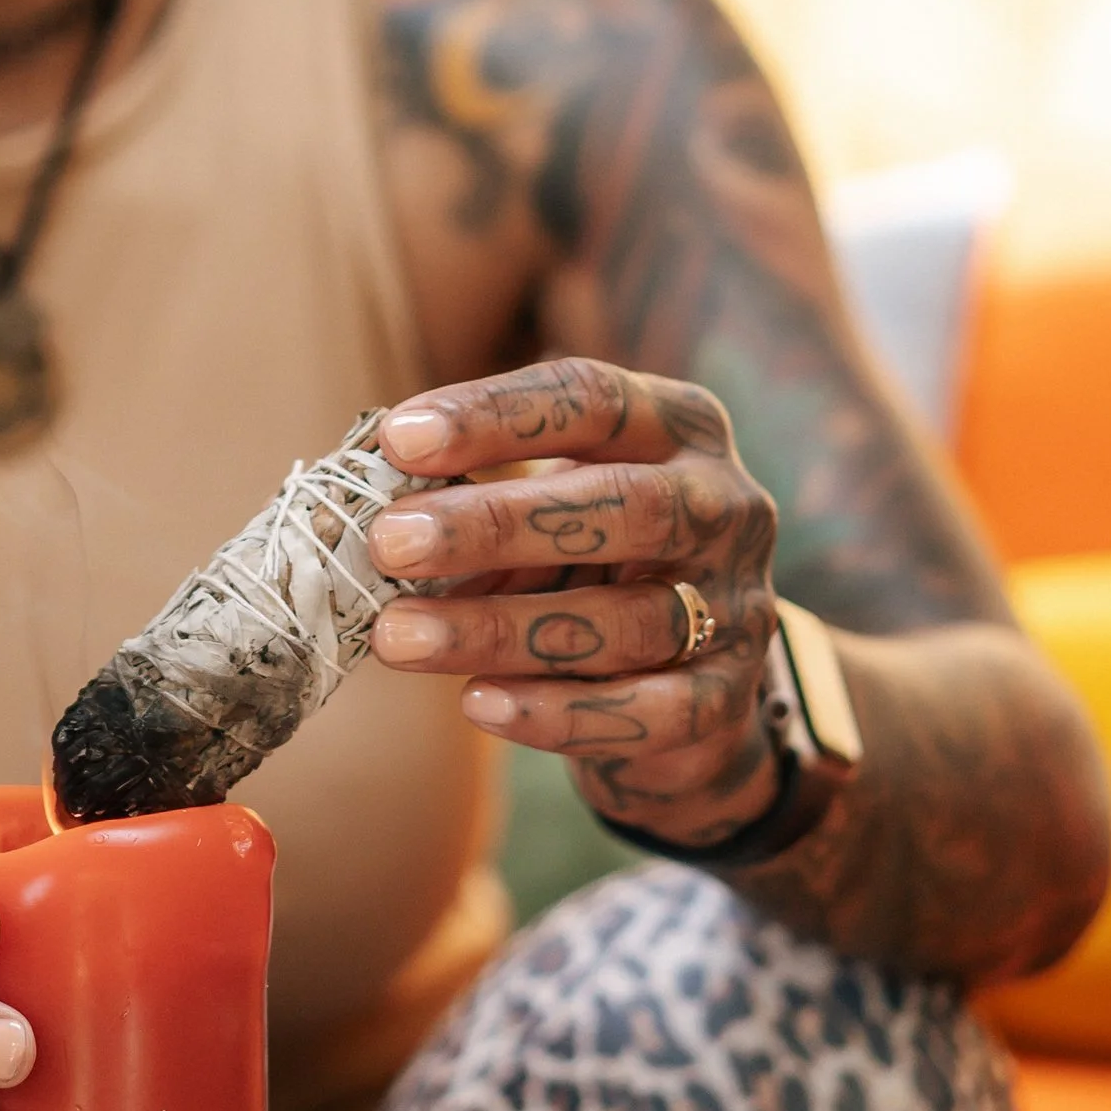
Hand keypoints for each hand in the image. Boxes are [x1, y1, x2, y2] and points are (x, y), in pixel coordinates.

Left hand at [365, 357, 782, 848]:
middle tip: (389, 542)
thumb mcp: (542, 510)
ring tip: (397, 636)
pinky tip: (477, 704)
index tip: (398, 440)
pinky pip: (647, 712)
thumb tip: (371, 511)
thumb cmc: (586, 563)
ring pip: (626, 619)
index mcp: (678, 426)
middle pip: (625, 504)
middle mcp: (726, 506)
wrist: (682, 690)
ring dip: (499, 628)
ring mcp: (739, 606)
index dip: (494, 416)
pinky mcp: (728, 701)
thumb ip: (476, 498)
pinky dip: (557, 712)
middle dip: (496, 522)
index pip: (592, 398)